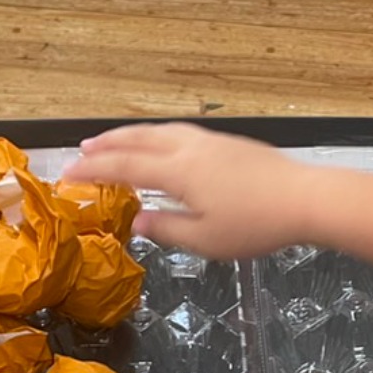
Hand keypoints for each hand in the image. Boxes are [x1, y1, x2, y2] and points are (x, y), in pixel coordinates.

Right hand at [60, 123, 328, 259]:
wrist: (305, 199)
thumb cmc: (256, 225)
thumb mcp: (206, 240)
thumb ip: (167, 230)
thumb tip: (138, 222)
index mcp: (177, 171)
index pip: (123, 167)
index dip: (92, 171)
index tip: (67, 175)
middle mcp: (188, 148)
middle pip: (137, 140)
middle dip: (106, 145)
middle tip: (82, 149)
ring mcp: (209, 141)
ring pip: (159, 132)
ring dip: (131, 136)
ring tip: (114, 142)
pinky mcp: (227, 143)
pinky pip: (178, 133)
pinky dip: (156, 136)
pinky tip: (160, 145)